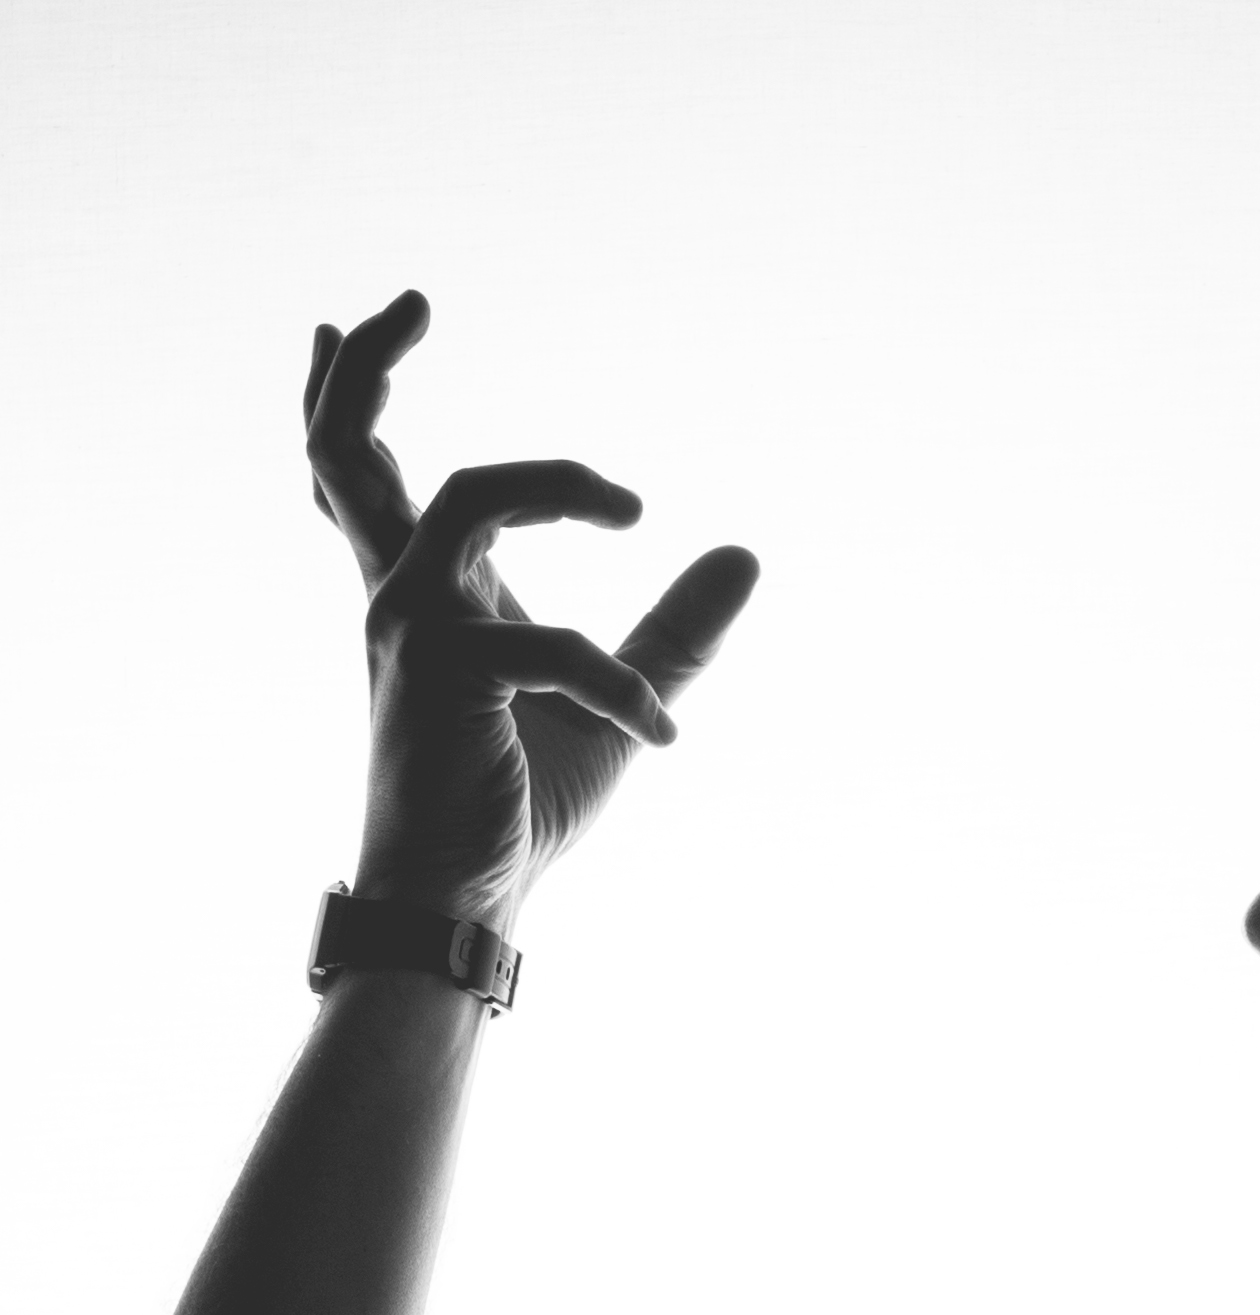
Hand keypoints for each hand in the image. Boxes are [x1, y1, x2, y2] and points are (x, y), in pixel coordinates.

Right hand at [304, 289, 759, 933]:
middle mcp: (404, 600)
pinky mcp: (448, 677)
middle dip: (370, 369)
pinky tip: (663, 732)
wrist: (462, 910)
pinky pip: (552, 645)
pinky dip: (619, 686)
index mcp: (427, 599)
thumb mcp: (616, 707)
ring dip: (556, 484)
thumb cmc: (518, 812)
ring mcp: (415, 631)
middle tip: (415, 300)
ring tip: (633, 512)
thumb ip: (673, 634)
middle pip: (354, 452)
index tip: (368, 325)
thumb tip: (745, 556)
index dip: (353, 397)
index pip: (363, 478)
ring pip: (473, 495)